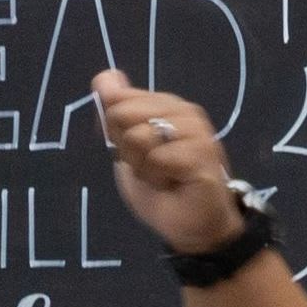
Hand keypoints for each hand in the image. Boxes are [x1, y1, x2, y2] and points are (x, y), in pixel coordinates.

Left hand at [90, 70, 248, 256]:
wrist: (194, 229)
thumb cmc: (162, 190)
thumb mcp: (126, 150)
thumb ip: (114, 114)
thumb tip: (103, 77)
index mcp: (166, 104)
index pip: (117, 98)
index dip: (115, 132)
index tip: (134, 154)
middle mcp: (184, 110)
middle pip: (122, 112)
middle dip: (127, 149)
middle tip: (151, 168)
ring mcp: (197, 130)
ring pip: (139, 136)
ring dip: (143, 167)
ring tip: (163, 178)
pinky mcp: (202, 153)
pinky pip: (158, 157)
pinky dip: (157, 177)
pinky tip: (174, 185)